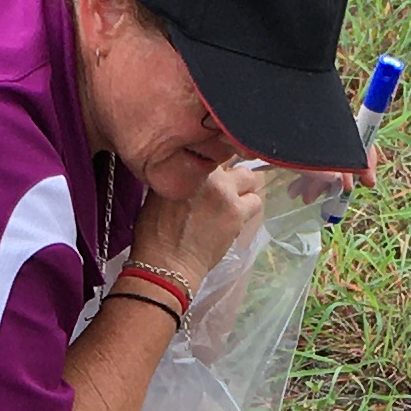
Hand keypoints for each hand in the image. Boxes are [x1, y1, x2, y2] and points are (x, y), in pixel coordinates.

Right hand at [129, 160, 260, 289]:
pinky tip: (237, 215)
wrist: (167, 264)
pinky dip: (249, 206)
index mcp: (185, 164)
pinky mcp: (238, 213)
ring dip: (244, 186)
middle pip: (233, 157)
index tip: (210, 169)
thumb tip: (190, 168)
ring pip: (250, 177)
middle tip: (223, 185)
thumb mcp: (158, 192)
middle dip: (230, 170)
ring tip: (234, 199)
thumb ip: (179, 175)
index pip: (210, 147)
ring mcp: (226, 192)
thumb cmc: (154, 232)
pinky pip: (256, 201)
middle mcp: (207, 173)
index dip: (212, 157)